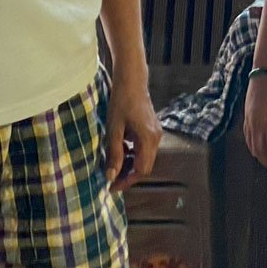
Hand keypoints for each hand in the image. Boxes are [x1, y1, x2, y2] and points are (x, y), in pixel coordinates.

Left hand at [105, 69, 160, 191]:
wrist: (132, 81)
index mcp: (148, 139)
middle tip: (110, 178)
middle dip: (128, 174)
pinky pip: (144, 149)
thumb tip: (111, 175)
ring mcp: (156, 133)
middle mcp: (156, 138)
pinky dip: (133, 154)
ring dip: (130, 164)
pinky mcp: (152, 129)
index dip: (127, 181)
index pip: (141, 170)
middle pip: (145, 166)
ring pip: (145, 158)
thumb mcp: (114, 129)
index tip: (112, 186)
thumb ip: (114, 154)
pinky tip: (121, 149)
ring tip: (113, 164)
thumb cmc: (122, 102)